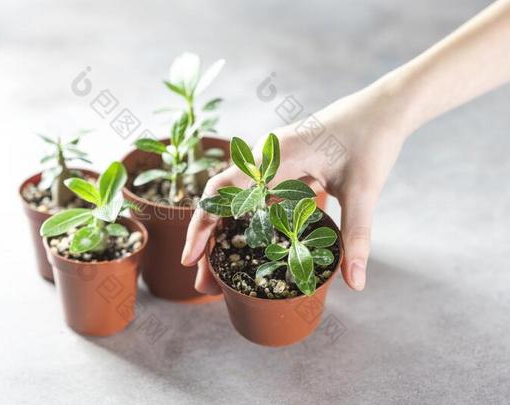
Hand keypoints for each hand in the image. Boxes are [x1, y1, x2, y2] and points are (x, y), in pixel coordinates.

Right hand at [181, 81, 413, 292]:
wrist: (384, 108)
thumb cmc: (372, 140)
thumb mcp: (364, 190)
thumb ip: (357, 236)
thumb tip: (357, 283)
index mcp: (276, 155)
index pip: (222, 191)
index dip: (201, 225)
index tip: (191, 259)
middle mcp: (265, 155)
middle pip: (220, 200)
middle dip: (208, 240)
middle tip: (206, 283)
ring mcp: (270, 159)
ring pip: (233, 199)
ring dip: (223, 233)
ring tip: (219, 272)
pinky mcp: (281, 165)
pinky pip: (252, 195)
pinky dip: (242, 222)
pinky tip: (245, 246)